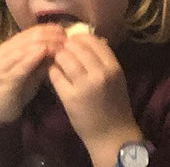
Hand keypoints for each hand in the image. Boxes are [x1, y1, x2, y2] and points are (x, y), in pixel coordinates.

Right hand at [0, 24, 65, 122]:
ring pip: (25, 49)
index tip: (66, 33)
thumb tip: (63, 45)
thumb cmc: (19, 88)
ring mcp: (0, 65)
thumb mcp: (35, 69)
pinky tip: (43, 52)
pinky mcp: (3, 80)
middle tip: (66, 40)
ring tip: (61, 46)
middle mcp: (2, 52)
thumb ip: (45, 57)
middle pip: (30, 37)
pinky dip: (32, 58)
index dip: (50, 29)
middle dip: (51, 36)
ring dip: (45, 45)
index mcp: (9, 46)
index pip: (32, 31)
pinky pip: (19, 67)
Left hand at [48, 34, 142, 166]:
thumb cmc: (115, 104)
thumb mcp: (117, 78)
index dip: (82, 37)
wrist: (111, 132)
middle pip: (79, 48)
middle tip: (62, 47)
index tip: (75, 39)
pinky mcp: (69, 98)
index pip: (95, 41)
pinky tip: (53, 72)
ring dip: (58, 56)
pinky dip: (52, 71)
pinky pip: (56, 76)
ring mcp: (84, 85)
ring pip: (66, 59)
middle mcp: (100, 73)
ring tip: (56, 58)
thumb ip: (105, 61)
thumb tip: (89, 42)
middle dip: (67, 45)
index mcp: (114, 67)